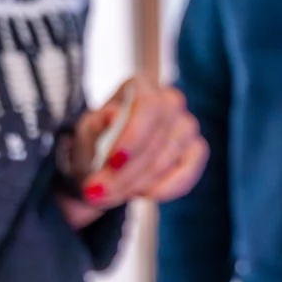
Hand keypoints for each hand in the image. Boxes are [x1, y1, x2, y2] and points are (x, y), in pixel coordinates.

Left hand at [60, 75, 208, 225]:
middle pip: (159, 136)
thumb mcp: (85, 133)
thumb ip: (96, 124)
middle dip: (129, 170)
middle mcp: (169, 101)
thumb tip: (113, 114)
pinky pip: (188, 172)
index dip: (134, 136)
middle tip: (99, 191)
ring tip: (112, 194)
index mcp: (140, 87)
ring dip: (140, 182)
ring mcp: (186, 126)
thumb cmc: (96, 144)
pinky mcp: (196, 151)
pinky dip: (166, 188)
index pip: (149, 105)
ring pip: (170, 157)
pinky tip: (145, 195)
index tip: (113, 163)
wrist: (105, 167)